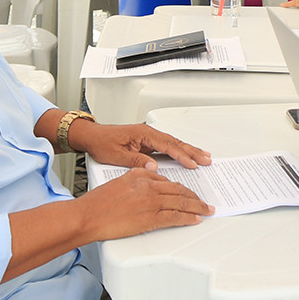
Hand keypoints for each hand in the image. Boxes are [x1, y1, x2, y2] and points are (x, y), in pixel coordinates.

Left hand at [69, 121, 211, 171]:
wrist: (92, 137)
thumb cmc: (102, 143)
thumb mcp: (116, 155)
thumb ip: (135, 160)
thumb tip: (153, 166)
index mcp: (143, 134)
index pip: (167, 145)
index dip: (181, 155)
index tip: (192, 163)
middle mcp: (148, 133)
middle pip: (175, 142)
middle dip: (192, 151)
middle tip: (206, 159)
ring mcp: (148, 137)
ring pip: (173, 143)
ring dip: (188, 150)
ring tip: (203, 156)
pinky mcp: (147, 142)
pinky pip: (167, 146)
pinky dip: (178, 150)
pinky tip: (185, 155)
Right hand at [79, 167, 213, 239]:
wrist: (88, 216)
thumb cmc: (98, 203)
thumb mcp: (119, 181)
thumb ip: (136, 178)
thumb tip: (147, 179)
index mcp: (141, 175)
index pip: (167, 180)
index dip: (180, 187)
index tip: (187, 191)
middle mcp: (148, 186)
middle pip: (178, 190)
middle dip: (194, 196)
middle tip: (203, 201)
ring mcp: (151, 202)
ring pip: (181, 202)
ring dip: (197, 206)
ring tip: (206, 210)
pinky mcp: (150, 218)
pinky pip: (175, 217)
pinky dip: (188, 217)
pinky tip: (195, 219)